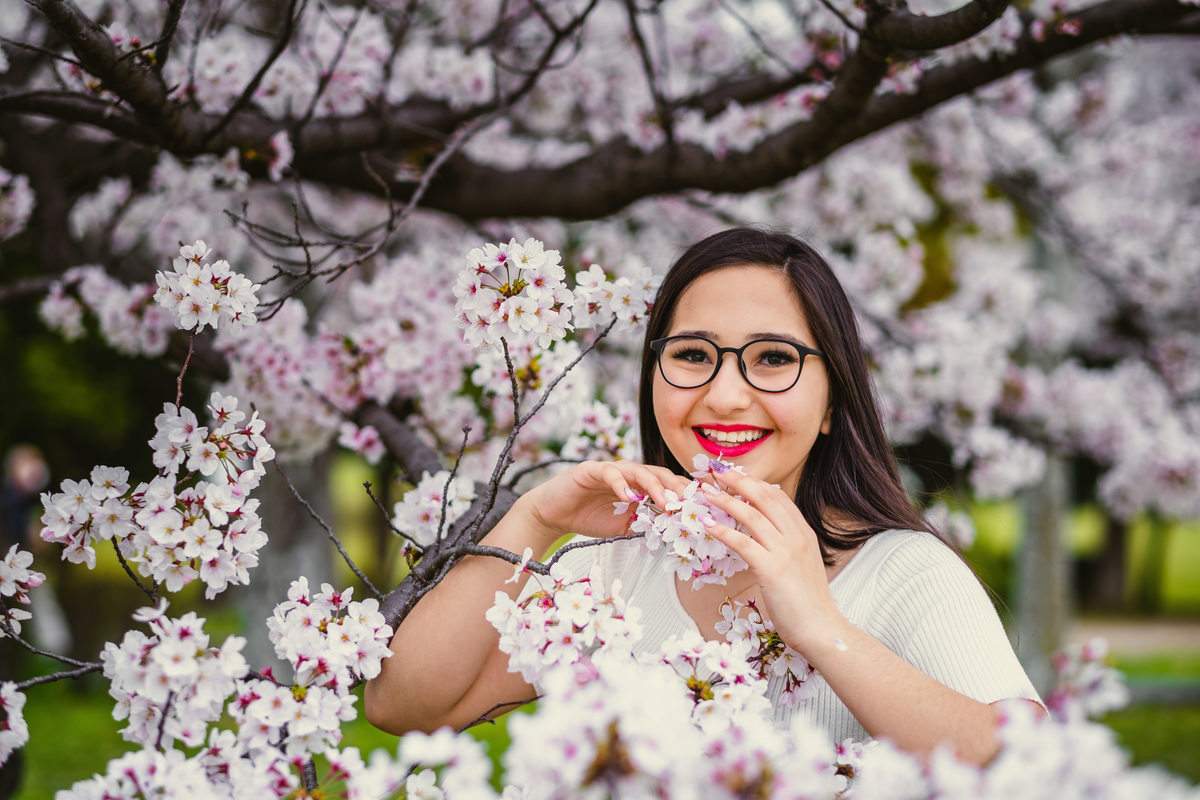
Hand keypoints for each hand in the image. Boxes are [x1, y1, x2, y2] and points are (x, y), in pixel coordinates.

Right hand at [520, 460, 689, 542]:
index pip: (666, 483)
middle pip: (658, 473)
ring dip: (654, 485)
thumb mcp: (623, 526)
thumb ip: (644, 524)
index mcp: (638, 485)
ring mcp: (610, 469)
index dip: (683, 492)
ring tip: (665, 501)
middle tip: (688, 502)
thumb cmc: (588, 518)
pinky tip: (629, 497)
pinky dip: (621, 484)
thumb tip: (671, 532)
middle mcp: (627, 473)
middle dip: (675, 486)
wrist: (554, 515)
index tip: (700, 504)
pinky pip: (610, 473)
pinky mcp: (591, 469)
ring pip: (638, 470)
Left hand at [698, 468, 847, 654]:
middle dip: (738, 480)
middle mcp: (796, 537)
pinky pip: (742, 542)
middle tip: (717, 471)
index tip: (734, 474)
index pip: (778, 497)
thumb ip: (786, 544)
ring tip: (706, 493)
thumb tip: (763, 532)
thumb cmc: (807, 602)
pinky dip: (722, 530)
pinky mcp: (771, 569)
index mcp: (804, 533)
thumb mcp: (801, 563)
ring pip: (751, 515)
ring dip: (725, 500)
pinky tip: (707, 524)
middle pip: (764, 497)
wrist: (821, 629)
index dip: (754, 482)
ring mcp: (785, 552)